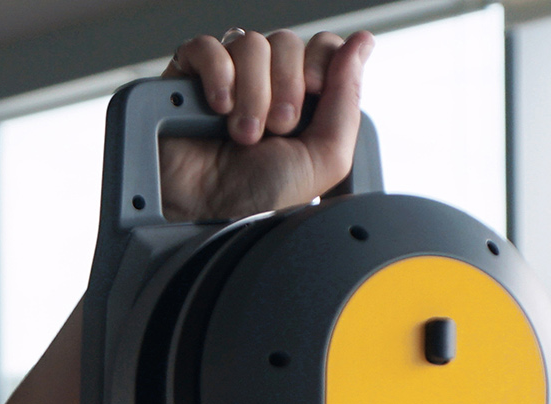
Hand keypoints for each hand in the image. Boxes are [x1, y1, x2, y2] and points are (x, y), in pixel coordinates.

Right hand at [156, 29, 374, 222]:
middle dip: (286, 86)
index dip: (321, 63)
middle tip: (276, 127)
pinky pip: (207, 47)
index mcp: (303, 99)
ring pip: (251, 44)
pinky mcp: (188, 77)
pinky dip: (217, 74)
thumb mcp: (325, 158)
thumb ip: (348, 97)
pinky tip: (217, 108)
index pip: (322, 46)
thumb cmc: (258, 198)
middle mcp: (266, 84)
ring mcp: (227, 77)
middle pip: (287, 42)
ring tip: (243, 133)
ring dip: (252, 93)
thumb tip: (361, 42)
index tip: (313, 94)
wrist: (206, 215)